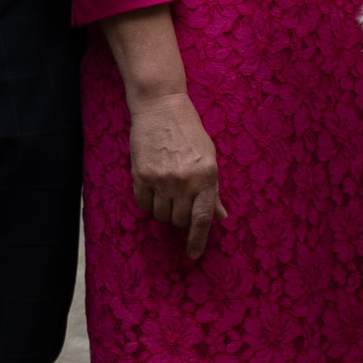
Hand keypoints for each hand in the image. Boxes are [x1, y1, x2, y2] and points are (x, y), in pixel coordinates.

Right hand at [129, 88, 224, 259]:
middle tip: (179, 198)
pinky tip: (151, 186)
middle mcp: (185, 181)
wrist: (161, 107)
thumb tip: (221, 216)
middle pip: (179, 220)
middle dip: (179, 217)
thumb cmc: (189, 132)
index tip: (193, 255)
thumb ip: (213, 191)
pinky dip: (147, 202)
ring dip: (163, 209)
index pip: (203, 219)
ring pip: (160, 215)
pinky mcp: (141, 175)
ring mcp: (162, 179)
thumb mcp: (209, 159)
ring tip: (166, 188)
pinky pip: (143, 204)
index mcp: (206, 177)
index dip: (198, 240)